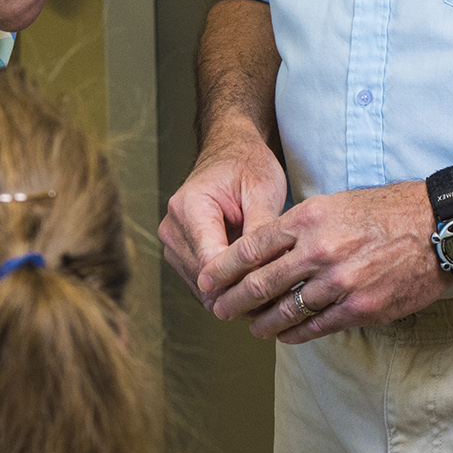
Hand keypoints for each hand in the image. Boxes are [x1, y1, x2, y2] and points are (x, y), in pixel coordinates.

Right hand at [158, 136, 288, 295]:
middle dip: (241, 292)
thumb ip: (261, 231)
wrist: (230, 152)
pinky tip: (254, 286)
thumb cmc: (246, 165)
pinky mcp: (180, 254)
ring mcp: (173, 244)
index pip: (211, 264)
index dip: (243, 283)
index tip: (274, 291)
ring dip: (234, 294)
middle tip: (279, 299)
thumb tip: (269, 270)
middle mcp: (173, 228)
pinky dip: (228, 289)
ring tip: (270, 294)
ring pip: (203, 289)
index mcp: (189, 208)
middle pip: (205, 281)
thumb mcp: (263, 190)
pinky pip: (203, 284)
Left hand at [194, 181, 447, 344]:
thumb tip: (261, 250)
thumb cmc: (385, 212)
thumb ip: (296, 226)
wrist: (438, 228)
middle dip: (231, 300)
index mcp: (308, 220)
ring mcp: (340, 283)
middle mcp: (319, 251)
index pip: (251, 249)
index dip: (222, 269)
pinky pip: (315, 327)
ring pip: (285, 310)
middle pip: (260, 283)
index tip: (207, 280)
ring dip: (261, 322)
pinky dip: (294, 333)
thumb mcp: (333, 203)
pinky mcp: (360, 308)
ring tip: (249, 326)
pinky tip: (283, 334)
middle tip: (217, 309)